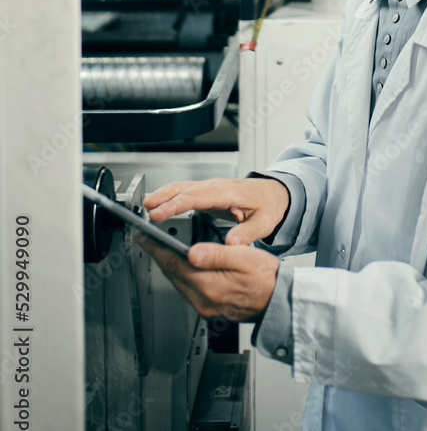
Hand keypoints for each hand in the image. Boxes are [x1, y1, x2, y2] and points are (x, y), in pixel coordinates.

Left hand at [136, 236, 278, 321]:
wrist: (278, 300)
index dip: (157, 248)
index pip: (175, 264)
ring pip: (178, 283)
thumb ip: (217, 255)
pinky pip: (187, 290)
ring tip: (160, 249)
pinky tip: (180, 266)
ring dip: (168, 266)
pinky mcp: (208, 309)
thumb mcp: (245, 258)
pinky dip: (180, 275)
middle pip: (173, 274)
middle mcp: (204, 300)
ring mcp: (205, 307)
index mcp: (210, 286)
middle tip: (146, 239)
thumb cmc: (265, 278)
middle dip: (159, 255)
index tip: (144, 237)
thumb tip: (192, 252)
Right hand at [143, 177, 289, 245]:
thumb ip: (247, 233)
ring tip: (147, 205)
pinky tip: (161, 204)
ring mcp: (212, 187)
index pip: (196, 197)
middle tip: (146, 208)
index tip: (160, 213)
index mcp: (228, 193)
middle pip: (185, 188)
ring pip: (183, 186)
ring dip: (164, 194)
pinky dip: (171, 196)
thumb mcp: (264, 222)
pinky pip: (186, 190)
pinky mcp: (209, 191)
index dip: (175, 205)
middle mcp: (217, 187)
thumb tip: (230, 244)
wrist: (275, 193)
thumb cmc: (269, 205)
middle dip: (164, 197)